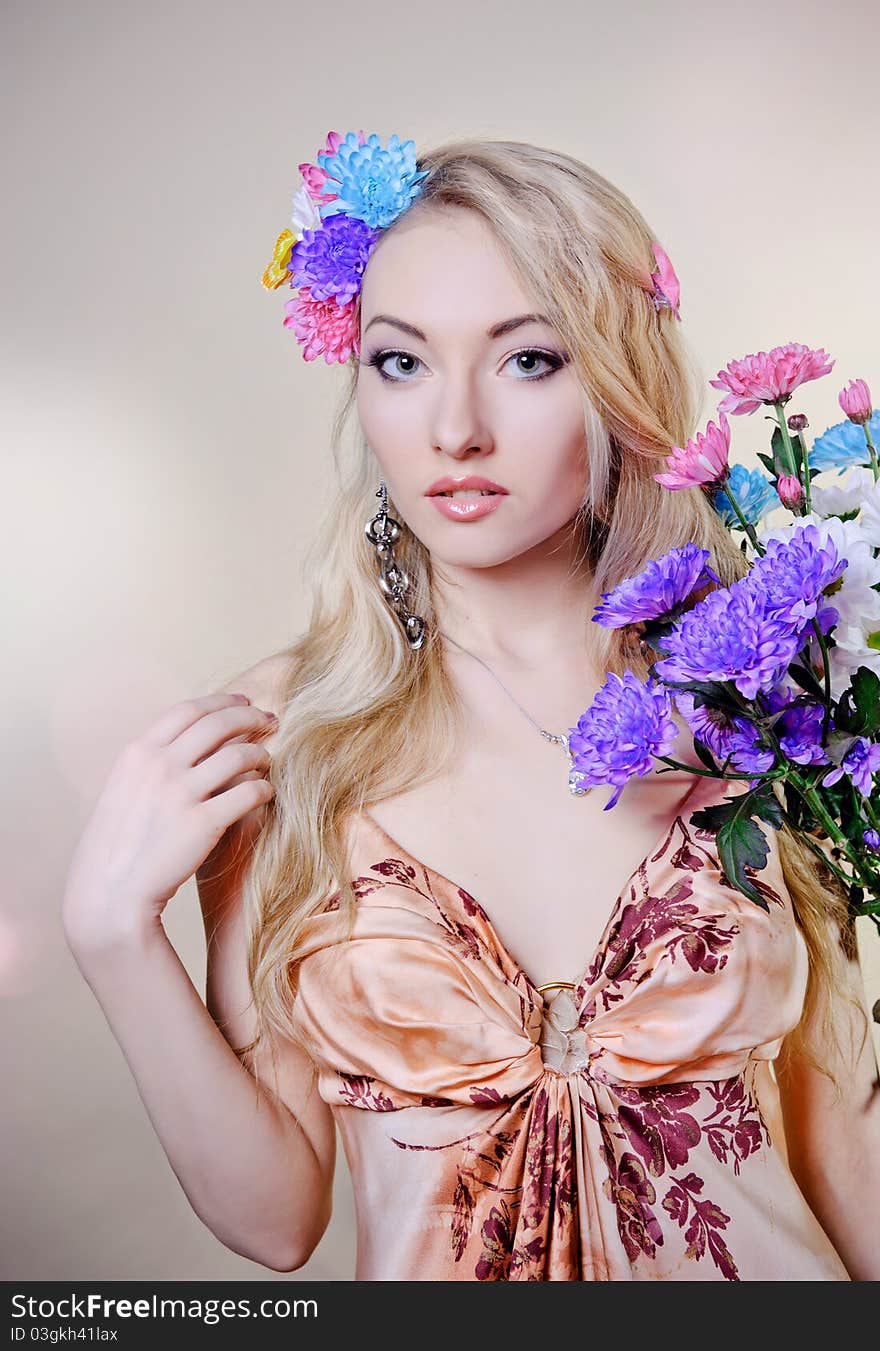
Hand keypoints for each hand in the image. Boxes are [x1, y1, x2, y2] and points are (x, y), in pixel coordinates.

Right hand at [61, 693, 276, 954]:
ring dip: (261, 754)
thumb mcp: (124, 788)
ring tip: (268, 761)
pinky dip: (264, 788)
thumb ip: (152, 762)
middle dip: (251, 717)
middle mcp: (159, 766)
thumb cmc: (118, 845)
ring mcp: (181, 793)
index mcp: (139, 753)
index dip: (221, 701)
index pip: (188, 710)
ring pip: (240, 755)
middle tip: (270, 722)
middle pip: (219, 724)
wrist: (109, 892)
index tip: (243, 702)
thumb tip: (187, 742)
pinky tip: (267, 793)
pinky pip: (249, 793)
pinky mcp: (204, 824)